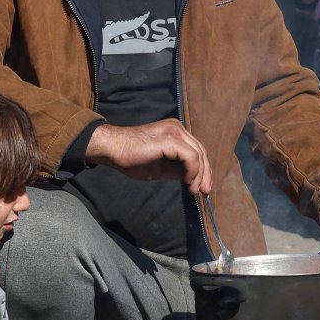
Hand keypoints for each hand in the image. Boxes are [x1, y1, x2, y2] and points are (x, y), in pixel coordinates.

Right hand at [86, 120, 212, 194]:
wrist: (114, 150)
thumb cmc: (133, 158)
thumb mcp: (161, 167)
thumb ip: (177, 170)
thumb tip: (193, 180)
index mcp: (175, 132)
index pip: (196, 150)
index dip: (203, 169)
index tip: (203, 186)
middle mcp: (177, 128)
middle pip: (200, 151)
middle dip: (205, 173)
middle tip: (205, 191)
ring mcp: (174, 131)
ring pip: (198, 154)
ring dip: (199, 175)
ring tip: (194, 190)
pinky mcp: (171, 139)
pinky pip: (190, 157)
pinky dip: (192, 171)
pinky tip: (188, 182)